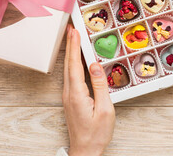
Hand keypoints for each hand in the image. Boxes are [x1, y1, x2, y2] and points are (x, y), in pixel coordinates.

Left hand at [63, 25, 114, 155]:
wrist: (85, 150)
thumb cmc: (96, 133)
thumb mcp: (105, 110)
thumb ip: (99, 86)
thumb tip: (94, 65)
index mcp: (77, 94)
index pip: (74, 64)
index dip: (74, 46)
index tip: (74, 32)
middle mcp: (69, 93)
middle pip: (68, 64)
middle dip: (69, 44)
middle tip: (71, 29)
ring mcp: (68, 96)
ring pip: (68, 69)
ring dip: (70, 52)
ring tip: (72, 38)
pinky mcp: (71, 98)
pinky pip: (70, 76)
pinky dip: (72, 63)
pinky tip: (76, 59)